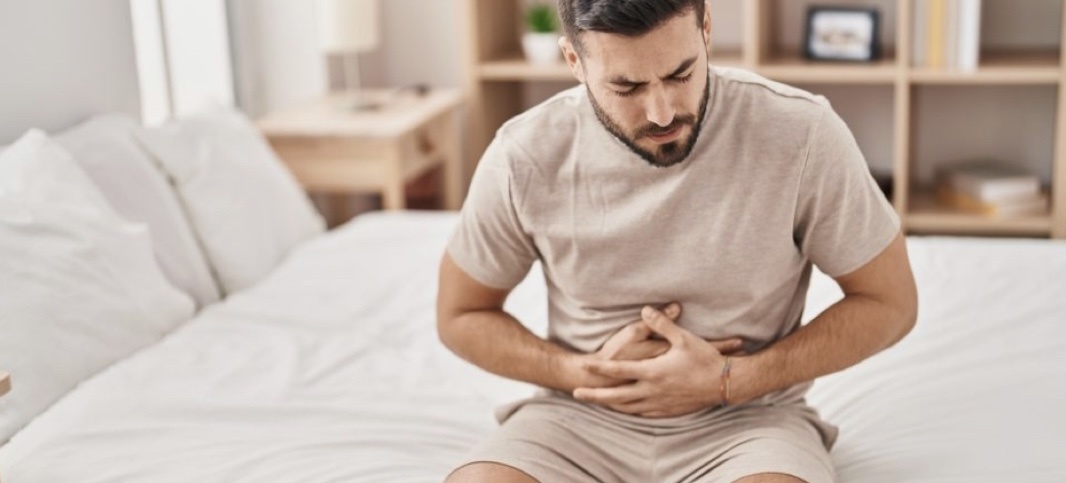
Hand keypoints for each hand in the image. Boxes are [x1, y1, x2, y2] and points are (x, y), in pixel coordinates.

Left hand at [573, 305, 731, 417]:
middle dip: (595, 396)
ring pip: (628, 407)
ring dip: (611, 405)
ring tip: (597, 403)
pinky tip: (627, 409)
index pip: (618, 371)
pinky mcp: (669, 411)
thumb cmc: (704, 360)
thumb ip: (661, 324)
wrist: (725, 385)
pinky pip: (644, 413)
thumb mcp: (683, 338)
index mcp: (652, 372)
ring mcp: (660, 404)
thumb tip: (645, 309)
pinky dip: (631, 411)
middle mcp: (652, 391)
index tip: (583, 365)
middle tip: (577, 394)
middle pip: (616, 396)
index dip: (599, 367)